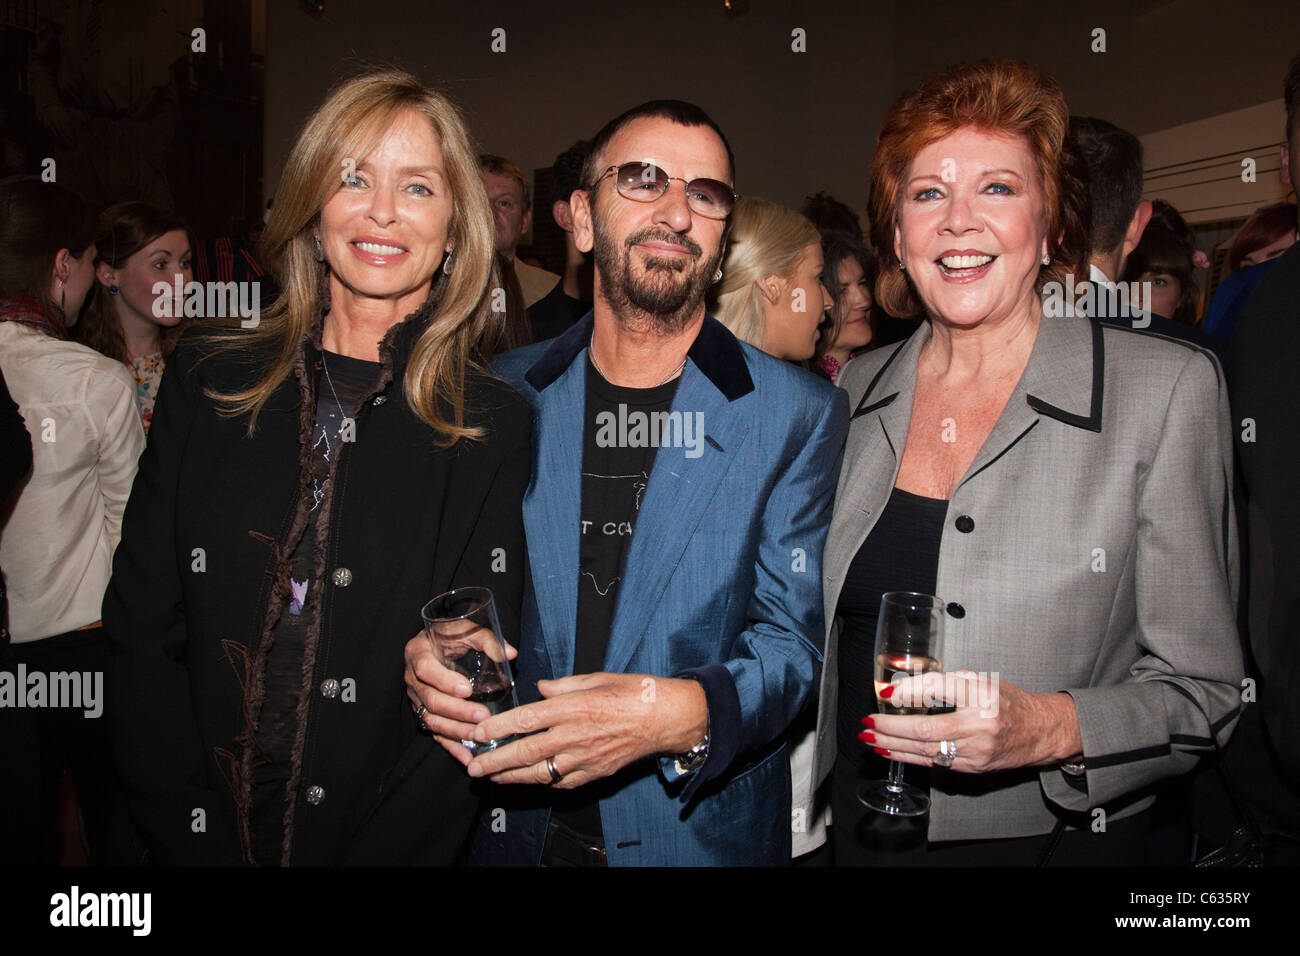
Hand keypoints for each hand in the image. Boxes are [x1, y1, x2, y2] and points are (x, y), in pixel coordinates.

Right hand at [403, 627, 517, 766]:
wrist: (432, 643)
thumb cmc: (449, 635)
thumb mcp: (465, 630)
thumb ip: (486, 640)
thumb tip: (510, 654)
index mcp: (418, 653)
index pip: (426, 669)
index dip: (445, 682)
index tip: (467, 690)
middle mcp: (412, 678)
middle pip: (431, 700)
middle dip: (457, 712)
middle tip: (482, 716)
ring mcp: (416, 699)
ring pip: (432, 720)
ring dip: (455, 731)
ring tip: (479, 736)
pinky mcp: (424, 714)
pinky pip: (436, 733)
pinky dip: (451, 747)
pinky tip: (468, 757)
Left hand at [464, 673, 706, 789]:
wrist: (667, 719)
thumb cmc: (635, 693)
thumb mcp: (598, 678)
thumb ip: (564, 685)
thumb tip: (540, 688)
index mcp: (573, 706)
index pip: (526, 719)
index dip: (498, 727)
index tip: (478, 730)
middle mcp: (575, 735)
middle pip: (525, 751)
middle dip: (495, 761)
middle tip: (474, 766)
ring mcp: (584, 758)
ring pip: (540, 773)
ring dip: (512, 776)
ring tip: (493, 777)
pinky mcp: (595, 772)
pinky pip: (562, 782)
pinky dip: (543, 782)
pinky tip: (529, 780)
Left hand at [861, 670, 1080, 772]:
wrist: (1040, 731)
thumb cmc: (1007, 702)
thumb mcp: (979, 681)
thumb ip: (943, 683)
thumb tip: (903, 689)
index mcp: (982, 697)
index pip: (938, 690)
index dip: (908, 692)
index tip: (884, 693)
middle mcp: (979, 726)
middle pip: (925, 729)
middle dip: (890, 727)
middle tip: (868, 722)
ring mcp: (976, 751)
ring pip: (926, 750)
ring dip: (893, 745)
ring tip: (870, 738)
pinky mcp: (973, 767)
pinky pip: (935, 762)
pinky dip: (909, 756)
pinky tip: (890, 751)